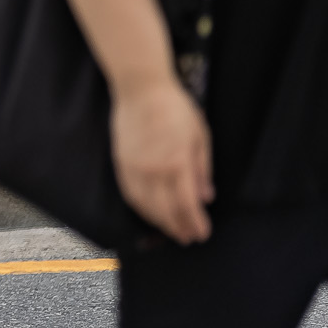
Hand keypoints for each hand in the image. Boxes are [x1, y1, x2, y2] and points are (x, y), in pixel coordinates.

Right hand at [111, 78, 213, 244]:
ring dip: (159, 222)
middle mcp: (154, 169)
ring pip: (145, 205)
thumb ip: (202, 169)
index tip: (202, 233)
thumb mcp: (200, 135)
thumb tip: (206, 197)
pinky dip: (140, 208)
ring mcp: (134, 167)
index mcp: (178, 162)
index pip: (187, 204)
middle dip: (178, 227)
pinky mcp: (121, 162)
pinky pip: (130, 193)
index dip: (195, 222)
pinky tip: (149, 212)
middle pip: (166, 210)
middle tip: (188, 238)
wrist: (140, 89)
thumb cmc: (175, 107)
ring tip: (170, 230)